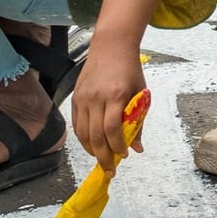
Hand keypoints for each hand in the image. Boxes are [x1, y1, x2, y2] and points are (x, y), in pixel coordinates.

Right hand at [71, 30, 147, 169]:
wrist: (111, 46)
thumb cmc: (129, 70)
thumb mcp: (141, 93)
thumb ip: (138, 121)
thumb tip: (137, 147)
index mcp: (115, 95)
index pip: (112, 128)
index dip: (117, 146)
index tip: (124, 155)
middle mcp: (96, 97)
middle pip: (96, 135)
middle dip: (103, 156)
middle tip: (110, 170)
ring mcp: (83, 97)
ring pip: (83, 132)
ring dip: (91, 150)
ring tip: (101, 160)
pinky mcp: (76, 97)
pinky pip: (76, 124)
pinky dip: (83, 138)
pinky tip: (91, 146)